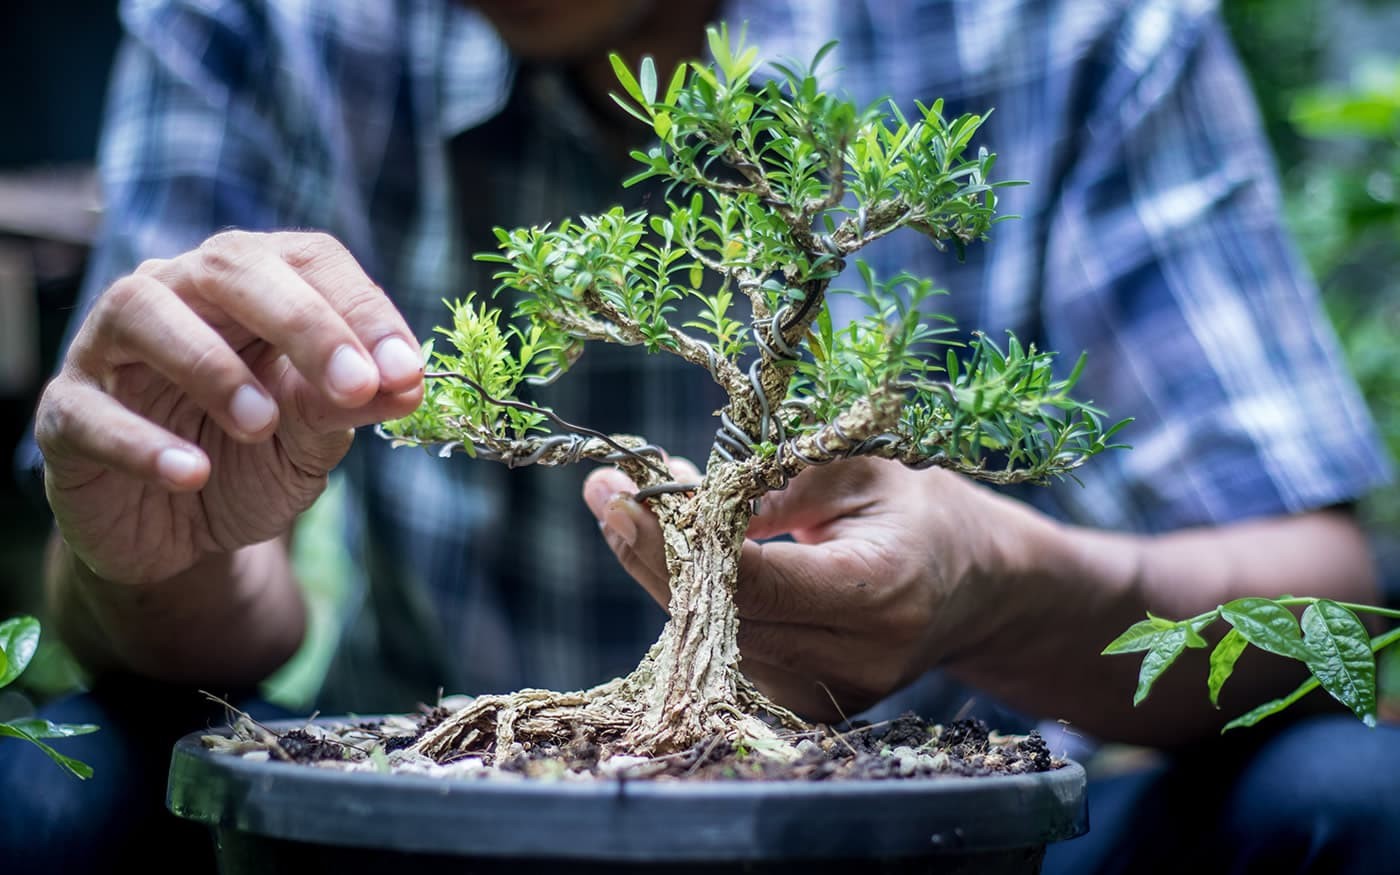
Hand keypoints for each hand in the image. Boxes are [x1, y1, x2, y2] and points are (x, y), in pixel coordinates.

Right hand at [35, 231, 423, 584]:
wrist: (178, 533)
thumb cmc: (249, 460)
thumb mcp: (310, 437)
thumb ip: (348, 406)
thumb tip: (407, 384)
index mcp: (252, 284)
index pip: (310, 260)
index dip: (362, 309)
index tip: (406, 371)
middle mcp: (177, 293)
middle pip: (231, 269)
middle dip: (303, 323)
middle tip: (355, 385)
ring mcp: (110, 347)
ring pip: (143, 311)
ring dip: (212, 366)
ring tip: (262, 424)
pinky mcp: (67, 412)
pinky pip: (91, 411)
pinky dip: (141, 441)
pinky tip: (189, 472)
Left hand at [583, 457, 1040, 720]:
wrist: (979, 587)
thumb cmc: (917, 514)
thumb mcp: (856, 473)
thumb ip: (769, 487)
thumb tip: (673, 496)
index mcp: (880, 589)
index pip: (755, 580)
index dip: (677, 542)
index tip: (617, 493)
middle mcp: (857, 658)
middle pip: (720, 618)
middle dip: (654, 554)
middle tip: (611, 494)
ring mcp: (833, 696)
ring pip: (713, 643)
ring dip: (671, 579)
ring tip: (656, 515)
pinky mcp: (814, 711)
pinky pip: (730, 659)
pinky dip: (700, 609)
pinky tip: (694, 564)